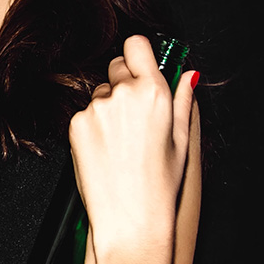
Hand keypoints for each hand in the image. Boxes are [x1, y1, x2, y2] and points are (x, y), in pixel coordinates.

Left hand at [68, 35, 196, 252]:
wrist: (129, 219)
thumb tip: (188, 76)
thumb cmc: (159, 185)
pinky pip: (84, 114)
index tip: (140, 67)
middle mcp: (123, 94)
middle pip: (116, 66)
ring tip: (121, 143)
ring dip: (108, 108)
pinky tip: (106, 151)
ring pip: (100, 93)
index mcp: (154, 92)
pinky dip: (92, 127)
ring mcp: (96, 109)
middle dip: (124, 82)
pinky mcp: (76, 124)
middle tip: (134, 117)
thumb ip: (182, 100)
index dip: (138, 55)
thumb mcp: (181, 140)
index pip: (136, 44)